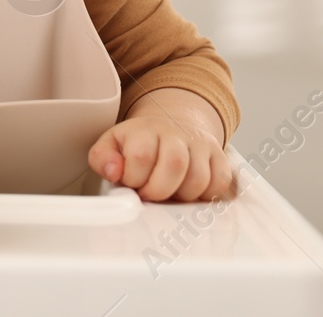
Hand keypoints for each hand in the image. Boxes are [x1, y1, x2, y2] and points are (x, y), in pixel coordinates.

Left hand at [88, 114, 235, 201]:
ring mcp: (200, 144)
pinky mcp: (219, 156)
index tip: (132, 183)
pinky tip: (190, 191)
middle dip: (159, 190)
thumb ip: (103, 158)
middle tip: (150, 193)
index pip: (141, 156)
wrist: (171, 126)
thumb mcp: (112, 145)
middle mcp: (175, 133)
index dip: (135, 179)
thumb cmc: (139, 144)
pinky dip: (206, 195)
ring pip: (198, 178)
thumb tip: (113, 171)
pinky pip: (220, 182)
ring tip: (170, 192)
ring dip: (181, 196)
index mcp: (145, 130)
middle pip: (174, 164)